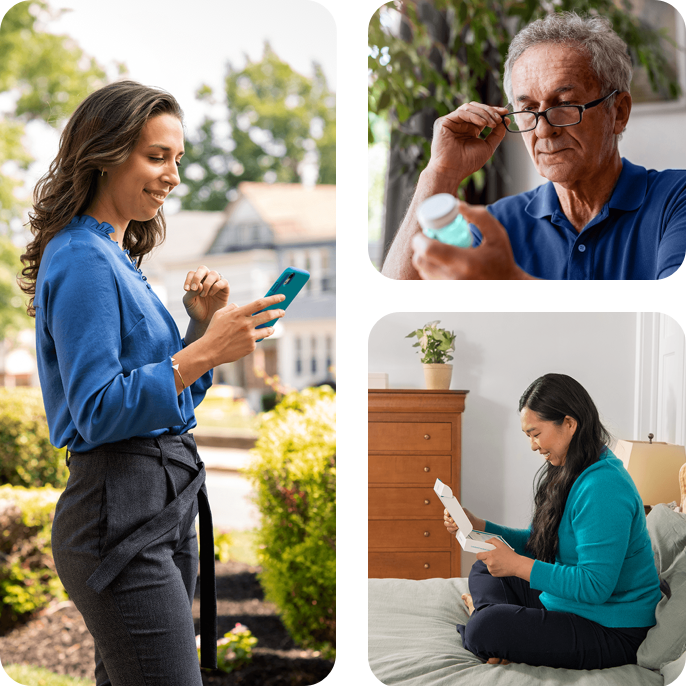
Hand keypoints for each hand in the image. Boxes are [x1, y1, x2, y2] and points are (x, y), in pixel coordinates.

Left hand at [183, 266, 229, 325]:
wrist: (205, 321)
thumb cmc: (196, 310)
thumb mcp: (189, 302)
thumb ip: (191, 293)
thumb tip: (200, 285)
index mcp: (196, 281)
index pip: (192, 273)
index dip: (189, 279)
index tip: (186, 290)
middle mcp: (206, 279)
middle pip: (203, 268)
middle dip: (197, 277)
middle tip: (194, 288)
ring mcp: (216, 283)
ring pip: (214, 273)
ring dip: (207, 283)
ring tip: (203, 295)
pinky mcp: (225, 289)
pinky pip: (224, 281)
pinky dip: (217, 286)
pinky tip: (211, 294)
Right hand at [202, 294, 285, 366]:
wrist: (210, 351)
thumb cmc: (214, 331)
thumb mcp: (219, 314)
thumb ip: (232, 308)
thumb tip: (241, 306)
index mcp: (239, 313)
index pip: (260, 303)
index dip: (273, 299)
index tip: (281, 297)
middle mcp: (246, 324)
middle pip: (268, 316)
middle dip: (278, 312)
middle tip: (282, 311)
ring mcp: (250, 336)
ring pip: (268, 330)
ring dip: (271, 328)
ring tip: (271, 327)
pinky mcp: (251, 346)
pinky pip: (257, 340)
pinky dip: (256, 339)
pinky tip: (249, 340)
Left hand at [411, 200, 525, 279]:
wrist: (506, 285)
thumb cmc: (501, 259)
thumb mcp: (497, 234)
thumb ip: (479, 216)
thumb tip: (457, 205)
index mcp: (465, 262)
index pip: (428, 249)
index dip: (420, 238)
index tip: (425, 232)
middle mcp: (453, 278)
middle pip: (420, 260)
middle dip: (420, 247)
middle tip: (430, 238)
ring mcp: (448, 287)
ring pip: (422, 270)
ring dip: (424, 258)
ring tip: (437, 250)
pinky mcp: (447, 291)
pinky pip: (428, 279)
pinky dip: (430, 269)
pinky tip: (440, 262)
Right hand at [426, 102, 509, 180]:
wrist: (452, 171)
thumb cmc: (467, 163)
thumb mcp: (488, 147)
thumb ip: (497, 133)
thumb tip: (506, 120)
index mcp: (469, 130)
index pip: (482, 114)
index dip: (494, 111)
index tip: (505, 112)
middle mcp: (460, 124)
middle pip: (476, 108)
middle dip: (490, 111)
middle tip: (500, 118)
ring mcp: (451, 122)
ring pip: (469, 107)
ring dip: (484, 113)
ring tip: (492, 123)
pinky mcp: (443, 122)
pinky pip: (461, 112)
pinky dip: (474, 116)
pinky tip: (483, 123)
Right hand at [443, 507, 480, 533]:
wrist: (473, 525)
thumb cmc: (468, 517)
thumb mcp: (465, 511)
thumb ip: (459, 510)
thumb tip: (454, 512)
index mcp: (452, 512)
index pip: (446, 511)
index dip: (445, 512)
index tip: (447, 513)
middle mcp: (450, 517)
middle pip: (445, 518)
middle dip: (448, 519)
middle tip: (452, 520)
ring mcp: (450, 524)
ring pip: (446, 523)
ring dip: (450, 524)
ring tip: (456, 525)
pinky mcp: (452, 530)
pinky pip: (449, 529)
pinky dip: (452, 529)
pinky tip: (457, 528)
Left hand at [476, 538, 521, 577]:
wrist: (517, 565)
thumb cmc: (510, 555)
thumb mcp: (501, 544)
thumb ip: (492, 541)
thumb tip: (486, 542)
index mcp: (490, 556)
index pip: (478, 556)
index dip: (480, 553)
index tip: (482, 552)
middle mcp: (489, 563)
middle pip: (483, 560)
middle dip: (487, 557)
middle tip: (494, 555)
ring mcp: (492, 570)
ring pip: (487, 565)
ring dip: (490, 563)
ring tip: (499, 561)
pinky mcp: (494, 574)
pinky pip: (491, 570)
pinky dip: (494, 568)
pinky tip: (500, 565)